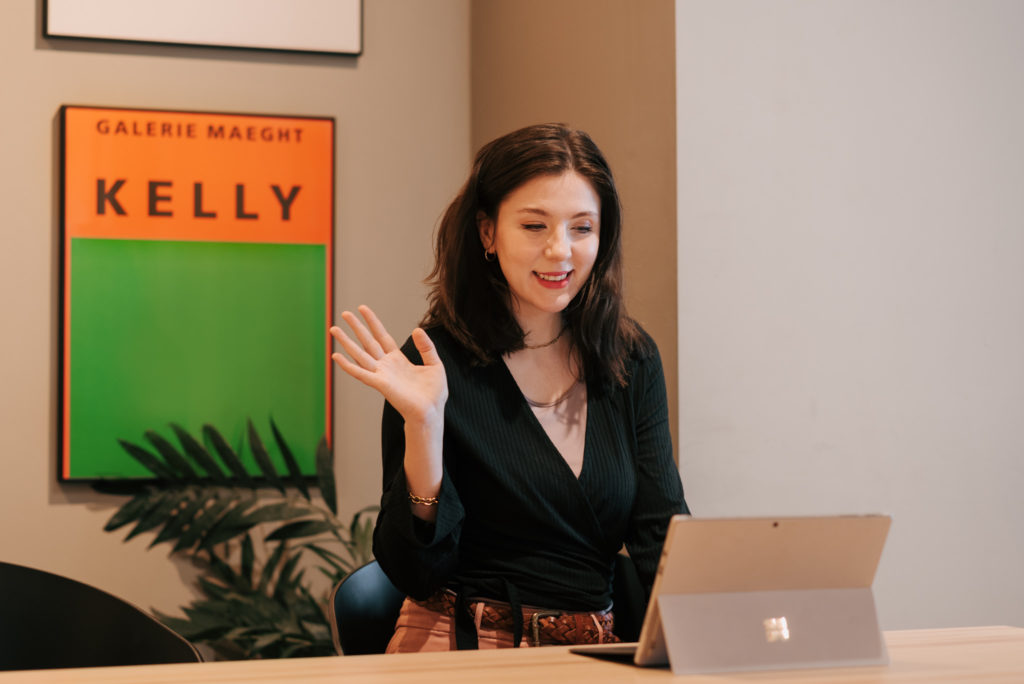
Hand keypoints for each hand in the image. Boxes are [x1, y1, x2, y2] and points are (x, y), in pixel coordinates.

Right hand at [330, 305, 447, 426]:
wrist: (431, 412)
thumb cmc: (433, 393)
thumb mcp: (434, 364)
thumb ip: (426, 347)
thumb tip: (416, 329)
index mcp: (398, 360)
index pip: (382, 336)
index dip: (373, 322)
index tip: (363, 308)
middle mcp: (386, 365)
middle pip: (368, 342)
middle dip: (356, 328)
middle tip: (345, 313)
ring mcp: (381, 374)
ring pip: (360, 354)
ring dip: (346, 342)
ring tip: (334, 329)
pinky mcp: (380, 384)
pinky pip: (360, 373)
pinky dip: (347, 365)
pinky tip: (336, 356)